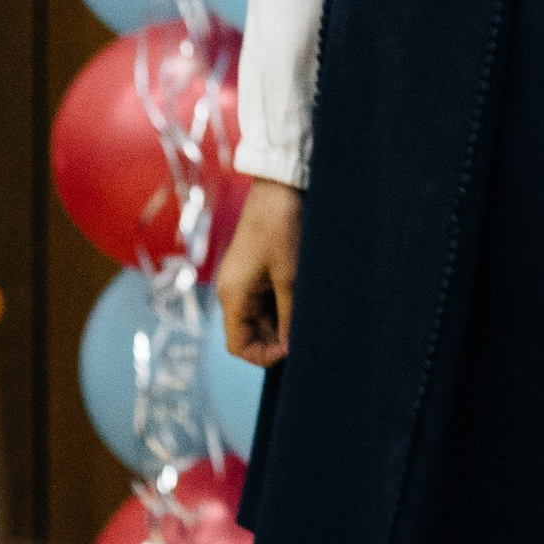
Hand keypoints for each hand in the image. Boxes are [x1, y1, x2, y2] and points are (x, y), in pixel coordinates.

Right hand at [217, 180, 303, 366]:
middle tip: (309, 334)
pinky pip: (266, 301)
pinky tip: (306, 302)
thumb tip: (293, 349)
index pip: (238, 345)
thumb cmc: (282, 228)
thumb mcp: (290, 276)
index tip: (294, 350)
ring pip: (261, 318)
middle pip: (250, 333)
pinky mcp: (256, 272)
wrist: (279, 187)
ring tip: (311, 316)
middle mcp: (233, 292)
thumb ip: (289, 316)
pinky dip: (284, 307)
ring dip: (283, 323)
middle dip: (277, 339)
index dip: (264, 355)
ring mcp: (244, 282)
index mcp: (232, 296)